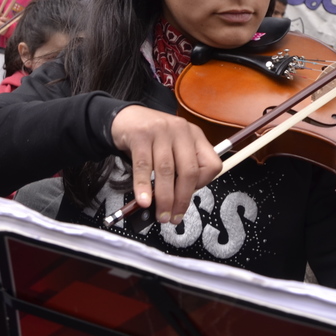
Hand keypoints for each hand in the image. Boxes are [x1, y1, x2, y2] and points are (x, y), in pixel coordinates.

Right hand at [109, 106, 220, 225]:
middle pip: (188, 171)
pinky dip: (143, 186)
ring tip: (160, 214)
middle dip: (181, 199)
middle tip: (173, 217)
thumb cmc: (151, 138)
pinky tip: (143, 200)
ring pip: (166, 170)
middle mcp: (181, 130)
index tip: (187, 198)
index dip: (202, 186)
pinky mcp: (140, 134)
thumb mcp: (173, 147)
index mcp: (194, 135)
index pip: (210, 165)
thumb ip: (180, 168)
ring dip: (163, 198)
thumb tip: (178, 202)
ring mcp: (160, 130)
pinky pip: (143, 166)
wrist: (124, 118)